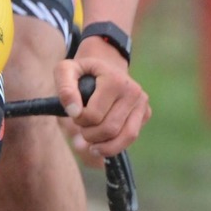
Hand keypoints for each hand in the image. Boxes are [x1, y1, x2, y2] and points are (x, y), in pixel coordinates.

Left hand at [58, 38, 150, 157]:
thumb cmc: (82, 72)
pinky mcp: (145, 113)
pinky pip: (130, 138)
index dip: (79, 120)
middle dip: (89, 134)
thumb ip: (65, 89)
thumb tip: (74, 112)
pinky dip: (113, 145)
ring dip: (103, 144)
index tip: (75, 112)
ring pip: (125, 138)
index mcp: (115, 80)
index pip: (94, 116)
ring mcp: (142, 103)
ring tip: (90, 140)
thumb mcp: (65, 71)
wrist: (104, 65)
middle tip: (82, 125)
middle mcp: (134, 92)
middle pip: (109, 129)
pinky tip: (101, 141)